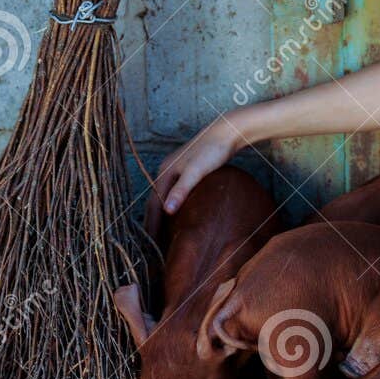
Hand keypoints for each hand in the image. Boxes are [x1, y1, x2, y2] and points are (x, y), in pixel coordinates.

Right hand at [142, 119, 242, 235]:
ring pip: (163, 198)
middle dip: (153, 223)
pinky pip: (174, 193)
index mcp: (164, 172)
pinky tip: (178, 217)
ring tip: (162, 236)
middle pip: (155, 202)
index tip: (151, 245)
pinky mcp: (187, 170)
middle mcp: (166, 170)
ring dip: (161, 216)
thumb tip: (166, 211)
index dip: (151, 224)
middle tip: (153, 247)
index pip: (153, 204)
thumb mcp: (196, 172)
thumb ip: (181, 191)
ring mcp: (176, 170)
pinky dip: (172, 207)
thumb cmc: (213, 151)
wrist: (228, 132)